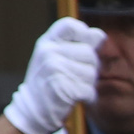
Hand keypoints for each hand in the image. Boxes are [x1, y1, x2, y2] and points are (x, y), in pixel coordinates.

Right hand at [2, 17, 104, 133]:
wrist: (33, 109)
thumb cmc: (49, 81)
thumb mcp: (58, 57)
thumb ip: (78, 45)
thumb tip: (100, 34)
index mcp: (47, 42)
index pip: (71, 25)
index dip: (84, 34)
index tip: (83, 47)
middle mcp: (48, 52)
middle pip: (90, 53)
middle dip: (90, 67)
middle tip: (75, 76)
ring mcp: (54, 69)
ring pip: (92, 73)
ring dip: (88, 83)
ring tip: (72, 86)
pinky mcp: (62, 87)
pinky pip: (90, 90)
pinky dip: (87, 96)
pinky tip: (74, 96)